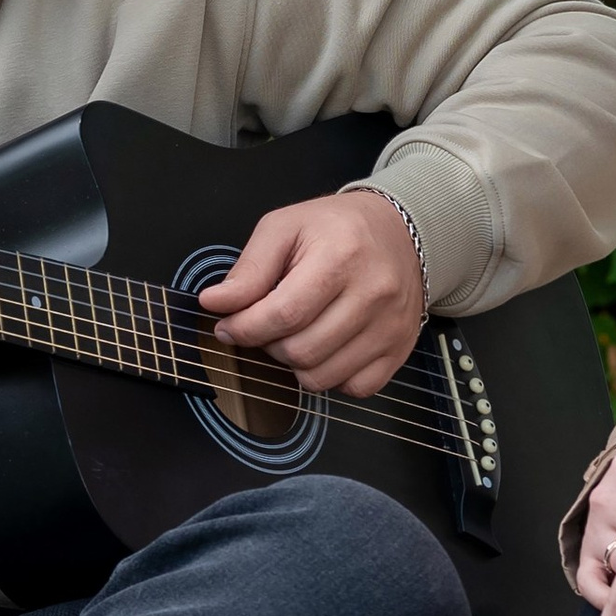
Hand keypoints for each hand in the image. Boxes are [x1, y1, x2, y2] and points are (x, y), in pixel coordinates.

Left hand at [198, 187, 425, 398]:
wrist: (399, 229)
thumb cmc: (336, 227)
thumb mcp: (285, 227)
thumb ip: (249, 268)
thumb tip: (214, 302)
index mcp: (341, 256)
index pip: (283, 314)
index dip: (245, 328)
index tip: (227, 326)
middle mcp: (373, 293)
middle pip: (301, 350)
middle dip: (268, 345)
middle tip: (265, 326)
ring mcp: (390, 326)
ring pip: (322, 377)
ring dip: (295, 363)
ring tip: (295, 334)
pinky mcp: (400, 348)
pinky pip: (354, 388)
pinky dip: (331, 376)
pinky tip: (326, 347)